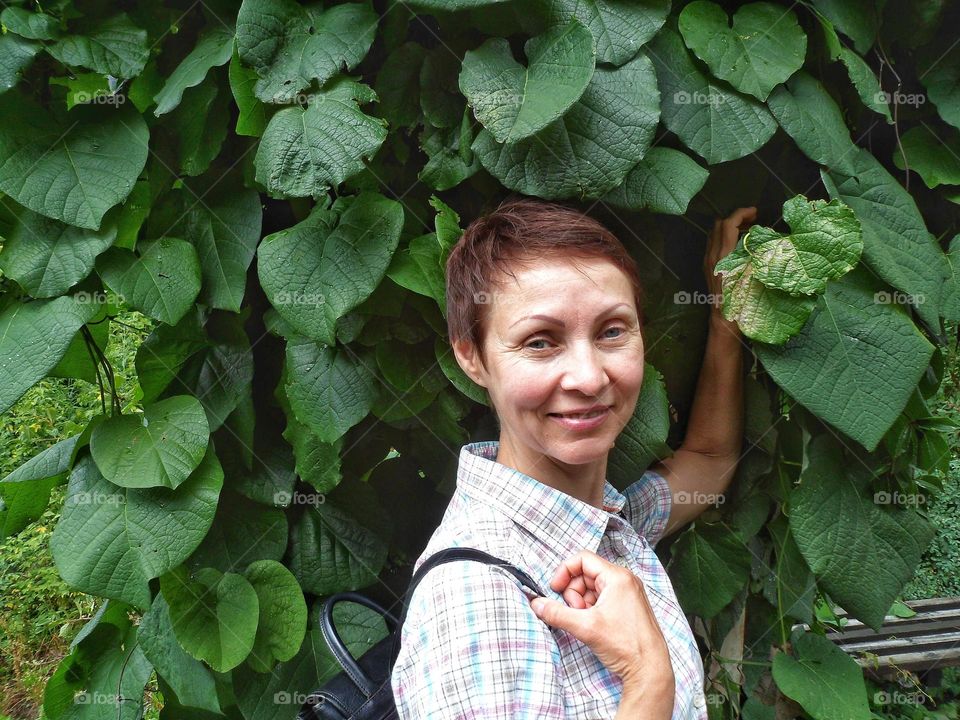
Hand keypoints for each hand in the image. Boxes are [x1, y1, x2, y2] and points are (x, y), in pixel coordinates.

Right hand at [529, 550, 674, 700]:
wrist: (650, 670)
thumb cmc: (626, 645)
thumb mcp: (585, 627)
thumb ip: (557, 613)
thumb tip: (536, 604)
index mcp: (618, 577)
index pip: (582, 559)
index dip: (565, 572)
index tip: (555, 589)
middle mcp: (625, 581)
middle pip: (586, 574)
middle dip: (573, 592)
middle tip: (574, 613)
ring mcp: (628, 593)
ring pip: (593, 587)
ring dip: (582, 602)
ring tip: (584, 621)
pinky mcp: (628, 606)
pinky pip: (602, 598)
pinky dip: (592, 609)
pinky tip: (593, 625)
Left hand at [705, 207, 757, 314]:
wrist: (725, 319)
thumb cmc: (744, 300)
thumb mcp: (754, 273)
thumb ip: (756, 252)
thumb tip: (765, 236)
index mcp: (723, 256)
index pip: (728, 224)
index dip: (742, 213)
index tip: (756, 212)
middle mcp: (712, 256)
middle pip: (719, 225)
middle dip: (735, 218)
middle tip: (753, 220)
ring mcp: (707, 261)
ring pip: (714, 234)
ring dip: (729, 227)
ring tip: (746, 230)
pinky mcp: (707, 268)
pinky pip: (713, 244)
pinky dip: (724, 237)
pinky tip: (737, 244)